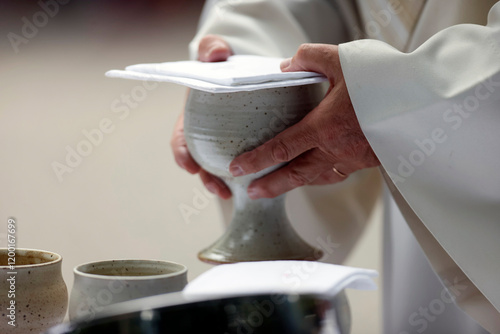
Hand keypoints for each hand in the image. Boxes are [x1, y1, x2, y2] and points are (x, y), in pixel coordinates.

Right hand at [170, 35, 232, 198]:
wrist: (243, 70)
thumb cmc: (224, 64)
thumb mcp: (215, 52)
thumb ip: (210, 49)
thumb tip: (217, 54)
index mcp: (193, 117)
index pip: (181, 138)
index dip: (182, 153)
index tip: (189, 166)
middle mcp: (206, 134)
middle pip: (200, 161)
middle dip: (206, 178)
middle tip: (218, 189)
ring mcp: (224, 142)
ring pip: (220, 168)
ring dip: (224, 183)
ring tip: (233, 195)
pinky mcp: (245, 144)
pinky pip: (245, 162)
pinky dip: (248, 173)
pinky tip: (261, 181)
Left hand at [229, 44, 379, 198]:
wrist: (427, 100)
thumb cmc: (386, 80)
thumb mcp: (342, 59)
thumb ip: (310, 59)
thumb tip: (289, 65)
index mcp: (324, 128)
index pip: (281, 148)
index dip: (257, 160)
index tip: (238, 169)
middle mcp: (336, 149)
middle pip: (294, 174)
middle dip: (270, 185)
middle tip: (251, 193)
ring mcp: (353, 159)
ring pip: (316, 178)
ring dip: (294, 184)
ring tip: (279, 187)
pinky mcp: (369, 160)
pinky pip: (337, 174)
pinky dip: (320, 177)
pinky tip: (316, 174)